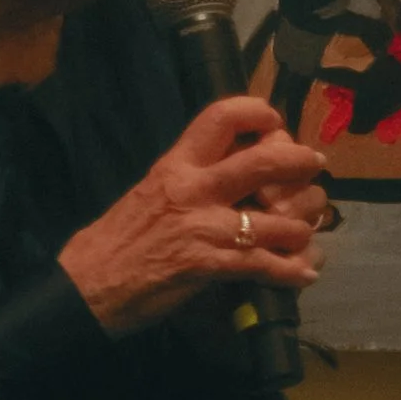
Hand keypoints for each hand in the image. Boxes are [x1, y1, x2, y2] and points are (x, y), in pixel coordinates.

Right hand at [60, 96, 325, 335]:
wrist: (85, 286)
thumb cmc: (115, 241)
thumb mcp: (150, 191)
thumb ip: (190, 179)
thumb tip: (231, 173)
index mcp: (176, 164)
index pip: (220, 117)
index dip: (257, 113)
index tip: (276, 124)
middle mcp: (193, 188)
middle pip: (263, 161)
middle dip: (299, 162)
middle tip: (315, 166)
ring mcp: (203, 227)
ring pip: (276, 218)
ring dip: (303, 227)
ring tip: (308, 233)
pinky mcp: (208, 264)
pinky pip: (265, 264)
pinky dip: (292, 271)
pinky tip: (304, 273)